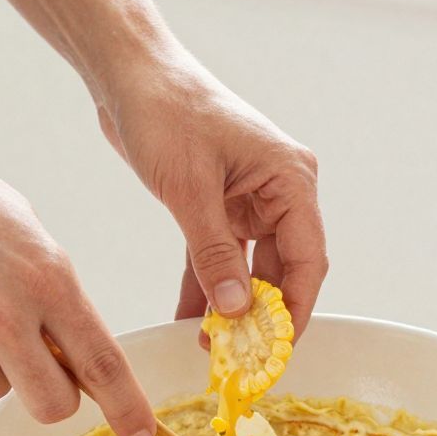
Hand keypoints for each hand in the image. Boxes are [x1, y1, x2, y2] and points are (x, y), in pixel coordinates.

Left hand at [102, 55, 326, 336]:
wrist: (128, 75)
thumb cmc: (167, 112)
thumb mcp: (189, 189)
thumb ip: (214, 254)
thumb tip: (236, 311)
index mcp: (290, 179)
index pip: (307, 259)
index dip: (294, 311)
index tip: (276, 352)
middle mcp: (278, 191)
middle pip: (283, 269)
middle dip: (262, 317)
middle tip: (241, 360)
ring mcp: (249, 198)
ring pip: (250, 268)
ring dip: (232, 306)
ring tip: (213, 348)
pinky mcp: (218, 204)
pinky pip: (218, 257)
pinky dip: (206, 286)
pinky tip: (190, 320)